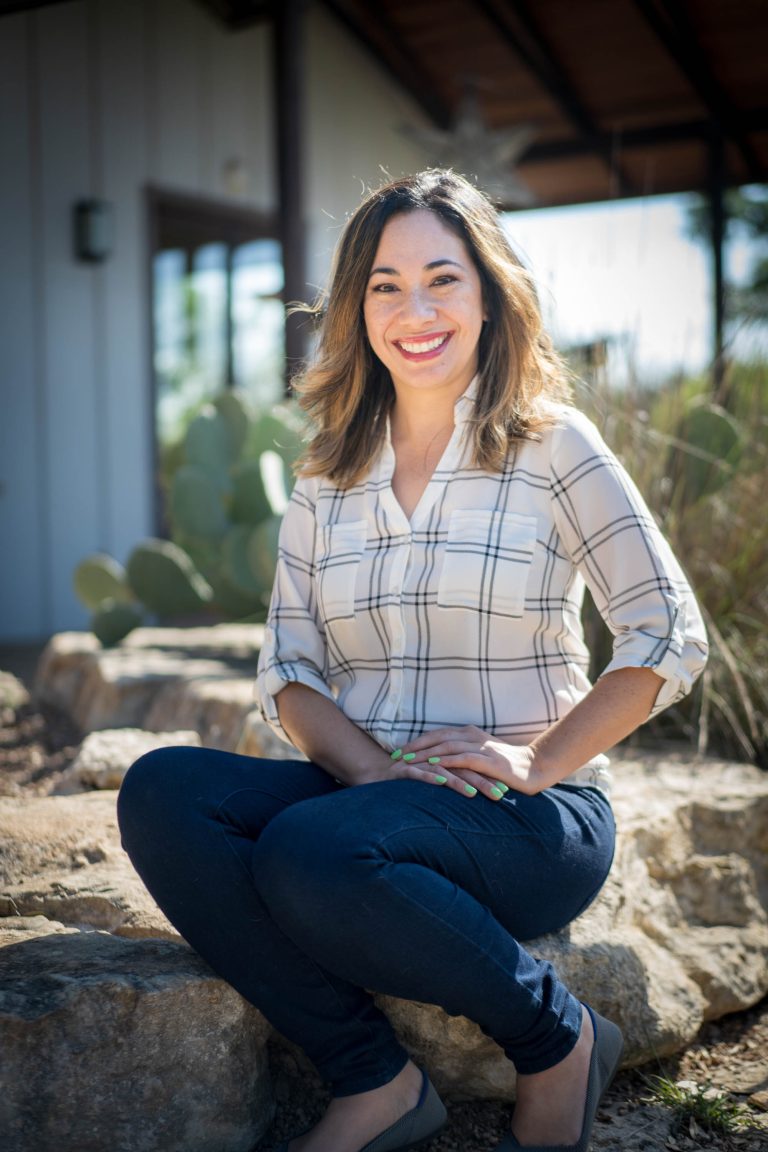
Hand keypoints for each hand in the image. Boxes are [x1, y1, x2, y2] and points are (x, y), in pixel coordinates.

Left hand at [397, 726, 542, 798]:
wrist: (534, 767)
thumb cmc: (505, 765)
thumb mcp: (481, 756)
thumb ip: (462, 754)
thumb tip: (438, 761)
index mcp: (470, 733)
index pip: (437, 734)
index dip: (417, 741)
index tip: (398, 751)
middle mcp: (473, 736)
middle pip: (437, 737)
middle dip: (415, 747)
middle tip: (396, 756)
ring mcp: (482, 747)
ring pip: (447, 746)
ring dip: (425, 753)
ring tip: (408, 761)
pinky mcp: (490, 761)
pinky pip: (464, 758)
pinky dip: (447, 760)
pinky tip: (434, 765)